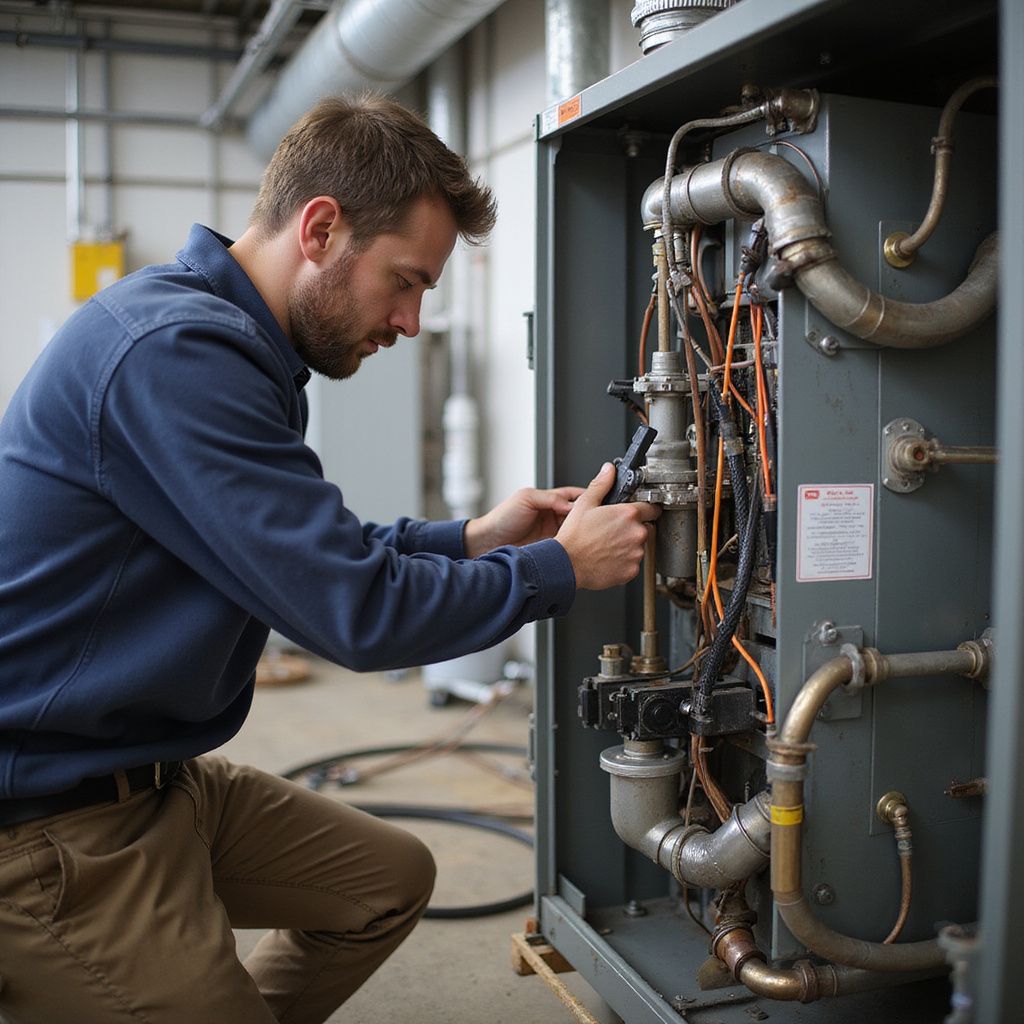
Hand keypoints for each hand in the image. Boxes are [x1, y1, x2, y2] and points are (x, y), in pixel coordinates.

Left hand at [464, 485, 584, 557]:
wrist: (489, 541)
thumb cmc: (503, 517)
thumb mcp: (526, 498)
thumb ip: (550, 498)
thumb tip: (572, 504)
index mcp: (549, 500)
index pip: (573, 495)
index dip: (587, 496)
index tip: (597, 500)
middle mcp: (553, 516)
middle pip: (578, 513)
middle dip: (588, 515)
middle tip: (596, 519)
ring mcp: (553, 532)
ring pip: (575, 530)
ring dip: (582, 531)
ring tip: (589, 533)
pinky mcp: (551, 548)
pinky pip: (567, 545)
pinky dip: (573, 545)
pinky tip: (577, 545)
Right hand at [554, 463, 660, 589]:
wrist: (567, 565)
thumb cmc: (574, 537)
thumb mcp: (585, 504)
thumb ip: (601, 484)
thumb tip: (608, 470)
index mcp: (628, 514)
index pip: (652, 508)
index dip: (644, 509)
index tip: (639, 512)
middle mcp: (636, 533)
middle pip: (645, 528)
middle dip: (633, 528)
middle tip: (613, 531)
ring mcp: (635, 553)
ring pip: (639, 546)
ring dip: (629, 545)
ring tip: (608, 545)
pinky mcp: (632, 570)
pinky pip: (633, 563)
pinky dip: (624, 561)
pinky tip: (609, 557)